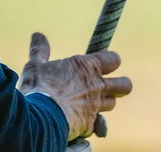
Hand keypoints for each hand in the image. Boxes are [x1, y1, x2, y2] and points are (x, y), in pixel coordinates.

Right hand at [17, 32, 131, 140]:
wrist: (41, 117)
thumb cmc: (39, 87)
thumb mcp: (36, 65)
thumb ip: (40, 50)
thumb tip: (37, 35)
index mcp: (86, 66)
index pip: (114, 59)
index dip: (112, 60)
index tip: (106, 63)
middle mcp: (96, 85)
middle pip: (124, 85)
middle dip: (122, 85)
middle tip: (113, 86)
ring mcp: (95, 106)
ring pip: (112, 103)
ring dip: (105, 103)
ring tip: (95, 102)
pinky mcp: (90, 125)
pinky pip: (97, 124)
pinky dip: (91, 122)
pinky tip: (81, 121)